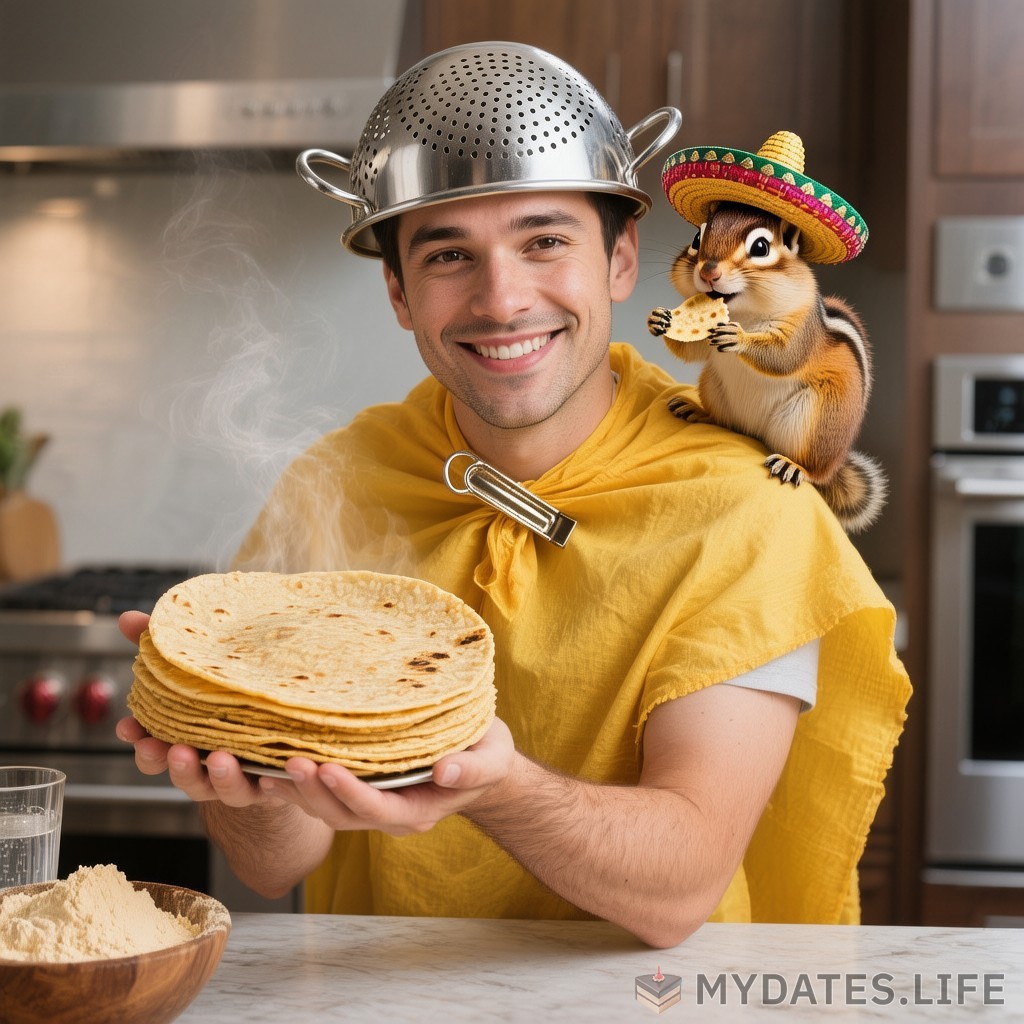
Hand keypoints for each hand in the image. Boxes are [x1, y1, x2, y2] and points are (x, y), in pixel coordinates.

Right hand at [116, 609, 270, 806]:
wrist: (284, 725)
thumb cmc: (229, 694)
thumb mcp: (197, 668)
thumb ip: (164, 647)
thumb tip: (128, 619)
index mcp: (185, 741)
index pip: (152, 749)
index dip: (139, 742)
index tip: (128, 728)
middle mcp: (209, 766)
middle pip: (184, 775)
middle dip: (175, 764)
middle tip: (173, 749)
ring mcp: (240, 777)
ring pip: (224, 787)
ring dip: (220, 776)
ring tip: (219, 758)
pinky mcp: (274, 780)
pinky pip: (273, 786)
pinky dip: (270, 781)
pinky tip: (276, 771)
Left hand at [255, 717, 516, 835]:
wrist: (480, 759)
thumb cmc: (487, 754)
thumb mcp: (493, 758)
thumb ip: (473, 769)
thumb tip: (445, 771)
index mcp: (419, 810)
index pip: (378, 808)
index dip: (351, 792)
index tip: (327, 767)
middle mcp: (389, 814)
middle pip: (342, 814)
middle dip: (314, 791)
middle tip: (289, 760)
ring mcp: (371, 804)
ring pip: (325, 808)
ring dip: (297, 790)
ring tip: (268, 764)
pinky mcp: (359, 788)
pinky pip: (323, 793)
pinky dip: (296, 783)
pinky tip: (270, 763)